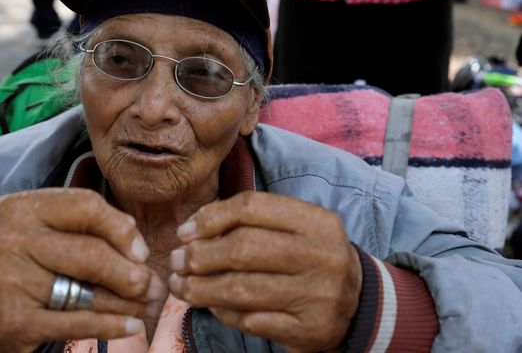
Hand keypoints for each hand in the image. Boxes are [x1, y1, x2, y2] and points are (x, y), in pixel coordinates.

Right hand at [0, 188, 163, 352]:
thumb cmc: (5, 269)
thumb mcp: (28, 233)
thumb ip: (74, 228)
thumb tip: (135, 242)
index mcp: (17, 209)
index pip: (86, 206)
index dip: (122, 228)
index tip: (140, 250)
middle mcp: (10, 239)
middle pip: (92, 252)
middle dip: (132, 272)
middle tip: (152, 285)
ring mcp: (9, 281)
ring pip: (88, 291)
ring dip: (128, 302)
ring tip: (147, 305)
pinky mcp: (14, 321)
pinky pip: (77, 322)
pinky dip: (111, 326)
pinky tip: (130, 325)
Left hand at [168, 191, 361, 352]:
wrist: (360, 302)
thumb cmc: (311, 256)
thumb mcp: (296, 228)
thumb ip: (252, 222)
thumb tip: (192, 229)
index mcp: (316, 222)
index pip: (252, 207)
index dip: (211, 217)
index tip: (185, 232)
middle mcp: (320, 255)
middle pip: (243, 249)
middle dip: (199, 256)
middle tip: (177, 261)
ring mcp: (317, 295)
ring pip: (243, 290)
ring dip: (201, 289)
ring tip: (181, 286)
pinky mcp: (309, 329)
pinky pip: (252, 322)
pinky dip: (224, 314)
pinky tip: (211, 306)